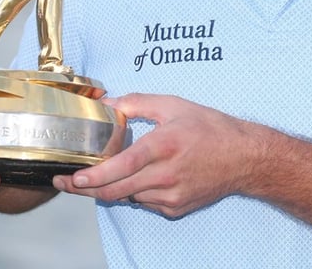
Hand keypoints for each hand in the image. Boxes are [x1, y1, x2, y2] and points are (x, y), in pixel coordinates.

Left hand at [52, 94, 268, 217]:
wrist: (244, 158)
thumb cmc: (212, 129)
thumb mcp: (174, 105)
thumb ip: (137, 103)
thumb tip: (108, 104)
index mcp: (164, 145)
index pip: (122, 166)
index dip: (94, 176)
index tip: (74, 177)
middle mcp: (166, 175)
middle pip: (116, 190)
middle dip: (85, 189)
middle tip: (66, 182)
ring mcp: (171, 195)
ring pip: (128, 197)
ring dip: (112, 188)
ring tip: (102, 175)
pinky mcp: (175, 208)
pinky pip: (144, 203)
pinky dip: (135, 192)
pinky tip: (141, 178)